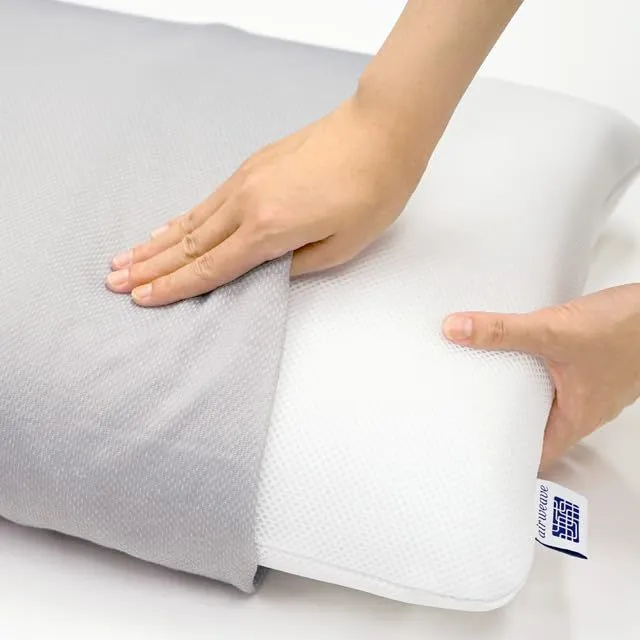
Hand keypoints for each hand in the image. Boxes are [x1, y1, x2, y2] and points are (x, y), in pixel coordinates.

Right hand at [105, 97, 422, 305]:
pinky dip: (181, 219)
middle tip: (114, 283)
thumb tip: (266, 272)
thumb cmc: (372, 191)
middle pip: (189, 245)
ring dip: (156, 243)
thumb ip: (296, 265)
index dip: (175, 287)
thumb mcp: (342, 245)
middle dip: (151, 268)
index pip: (212, 268)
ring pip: (191, 222)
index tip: (142, 299)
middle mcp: (246, 204)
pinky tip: (166, 228)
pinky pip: (206, 201)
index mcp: (269, 230)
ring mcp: (244, 181)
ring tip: (124, 258)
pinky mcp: (250, 166)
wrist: (380, 131)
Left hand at [442, 284, 639, 468]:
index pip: (536, 454)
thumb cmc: (630, 330)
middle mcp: (583, 407)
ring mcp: (589, 386)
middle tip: (468, 418)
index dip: (508, 459)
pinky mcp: (590, 363)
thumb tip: (458, 331)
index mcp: (575, 417)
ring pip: (545, 400)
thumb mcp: (554, 331)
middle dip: (503, 422)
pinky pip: (554, 376)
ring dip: (517, 394)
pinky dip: (533, 371)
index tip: (478, 457)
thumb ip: (503, 331)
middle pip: (535, 426)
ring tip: (483, 388)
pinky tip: (517, 355)